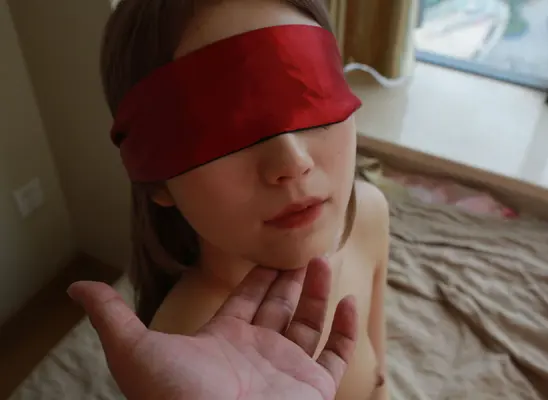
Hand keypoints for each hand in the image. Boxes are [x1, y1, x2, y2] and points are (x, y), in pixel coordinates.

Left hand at [67, 258, 357, 399]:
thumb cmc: (172, 397)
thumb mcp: (135, 349)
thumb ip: (113, 316)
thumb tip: (78, 287)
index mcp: (224, 341)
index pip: (245, 300)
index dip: (257, 276)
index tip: (270, 252)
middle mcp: (258, 353)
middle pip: (279, 306)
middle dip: (290, 277)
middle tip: (301, 248)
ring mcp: (287, 371)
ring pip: (309, 324)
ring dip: (318, 292)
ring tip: (322, 259)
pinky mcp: (313, 388)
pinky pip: (336, 354)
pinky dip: (345, 329)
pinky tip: (348, 300)